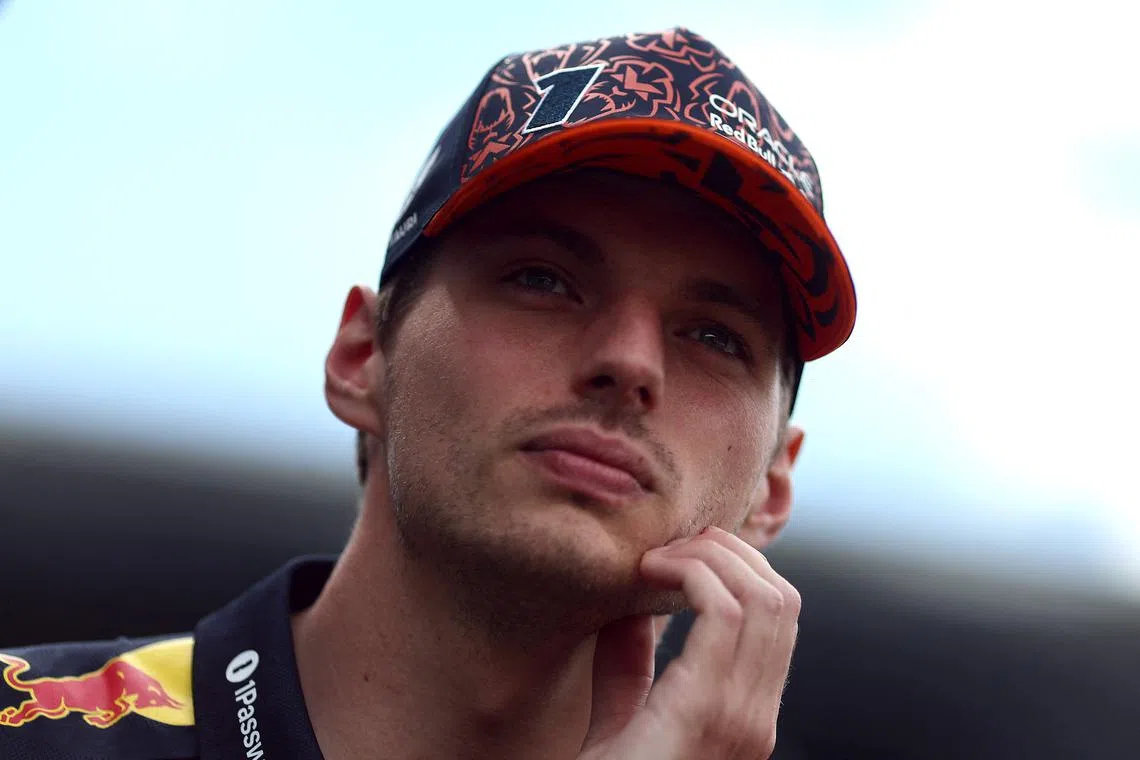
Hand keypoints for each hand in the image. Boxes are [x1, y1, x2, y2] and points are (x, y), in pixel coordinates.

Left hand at [577, 527, 800, 759]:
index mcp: (745, 714)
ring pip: (765, 596)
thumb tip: (627, 608)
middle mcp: (755, 715)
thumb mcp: (621, 719)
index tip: (680, 555)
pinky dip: (693, 573)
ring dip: (712, 556)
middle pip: (782, 596)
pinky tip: (652, 571)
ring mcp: (739, 716)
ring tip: (661, 556)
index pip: (779, 616)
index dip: (740, 567)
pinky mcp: (706, 711)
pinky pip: (726, 613)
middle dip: (730, 551)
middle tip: (670, 546)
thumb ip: (630, 667)